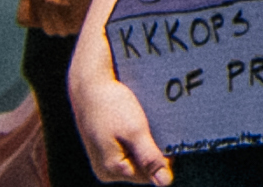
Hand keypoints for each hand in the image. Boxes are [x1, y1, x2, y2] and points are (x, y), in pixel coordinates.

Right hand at [74, 29, 174, 186]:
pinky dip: (137, 140)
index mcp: (111, 170)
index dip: (164, 159)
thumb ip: (150, 158)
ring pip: (135, 159)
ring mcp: (103, 161)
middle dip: (154, 152)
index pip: (148, 176)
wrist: (89, 87)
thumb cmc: (111, 106)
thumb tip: (165, 184)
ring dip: (146, 145)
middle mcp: (105, 171)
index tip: (173, 138)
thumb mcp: (135, 131)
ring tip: (150, 124)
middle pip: (141, 169)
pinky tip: (141, 125)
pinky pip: (128, 151)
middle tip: (162, 128)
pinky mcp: (105, 149)